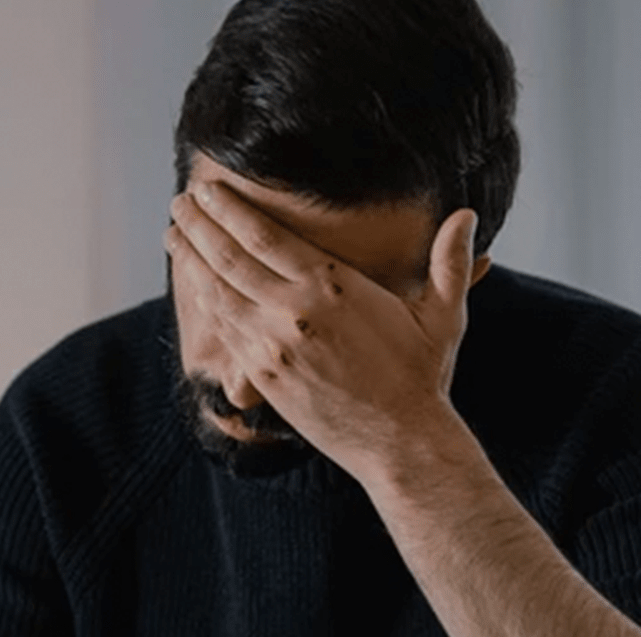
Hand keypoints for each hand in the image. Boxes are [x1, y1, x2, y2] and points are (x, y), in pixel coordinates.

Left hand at [165, 180, 480, 480]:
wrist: (400, 441)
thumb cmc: (421, 376)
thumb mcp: (442, 315)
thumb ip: (450, 262)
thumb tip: (468, 215)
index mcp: (332, 287)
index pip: (264, 236)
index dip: (229, 210)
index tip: (208, 191)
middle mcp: (293, 312)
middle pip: (229, 258)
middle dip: (198, 226)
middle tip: (179, 202)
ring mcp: (272, 347)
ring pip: (217, 294)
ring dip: (191, 261)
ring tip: (173, 235)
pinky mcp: (264, 378)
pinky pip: (224, 333)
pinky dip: (203, 304)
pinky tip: (193, 285)